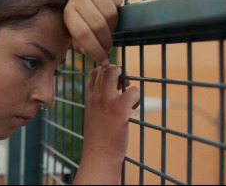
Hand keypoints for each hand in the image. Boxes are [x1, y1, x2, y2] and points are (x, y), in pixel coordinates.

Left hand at [64, 0, 121, 66]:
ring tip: (108, 31)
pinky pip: (118, 2)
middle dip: (106, 42)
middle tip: (108, 49)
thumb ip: (79, 44)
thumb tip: (87, 51)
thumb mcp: (73, 33)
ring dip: (113, 27)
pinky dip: (118, 10)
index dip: (95, 50)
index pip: (83, 34)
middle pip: (99, 26)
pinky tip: (110, 14)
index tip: (104, 61)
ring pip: (111, 14)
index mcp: (67, 13)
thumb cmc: (78, 19)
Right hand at [73, 65, 139, 184]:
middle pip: (104, 68)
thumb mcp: (93, 117)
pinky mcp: (119, 110)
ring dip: (126, 79)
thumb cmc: (98, 141)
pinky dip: (137, 96)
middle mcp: (95, 97)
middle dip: (117, 71)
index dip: (105, 72)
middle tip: (123, 86)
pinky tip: (133, 108)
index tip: (113, 84)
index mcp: (88, 99)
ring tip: (128, 94)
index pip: (93, 73)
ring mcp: (106, 101)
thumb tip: (114, 96)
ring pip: (115, 72)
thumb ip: (98, 104)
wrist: (98, 157)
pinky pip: (133, 90)